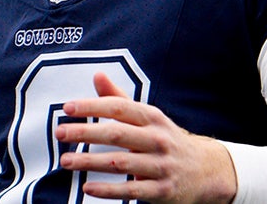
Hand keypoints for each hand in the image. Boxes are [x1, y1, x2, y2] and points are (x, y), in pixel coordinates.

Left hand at [54, 72, 236, 203]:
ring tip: (65, 161)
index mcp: (152, 118)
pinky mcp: (162, 190)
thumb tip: (97, 75)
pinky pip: (132, 190)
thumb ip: (120, 98)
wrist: (206, 171)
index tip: (67, 108)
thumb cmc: (165, 139)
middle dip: (85, 133)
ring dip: (90, 162)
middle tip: (59, 134)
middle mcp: (158, 139)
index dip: (92, 106)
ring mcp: (161, 166)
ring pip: (120, 163)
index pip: (118, 108)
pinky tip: (88, 187)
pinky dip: (109, 189)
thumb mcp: (148, 117)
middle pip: (116, 134)